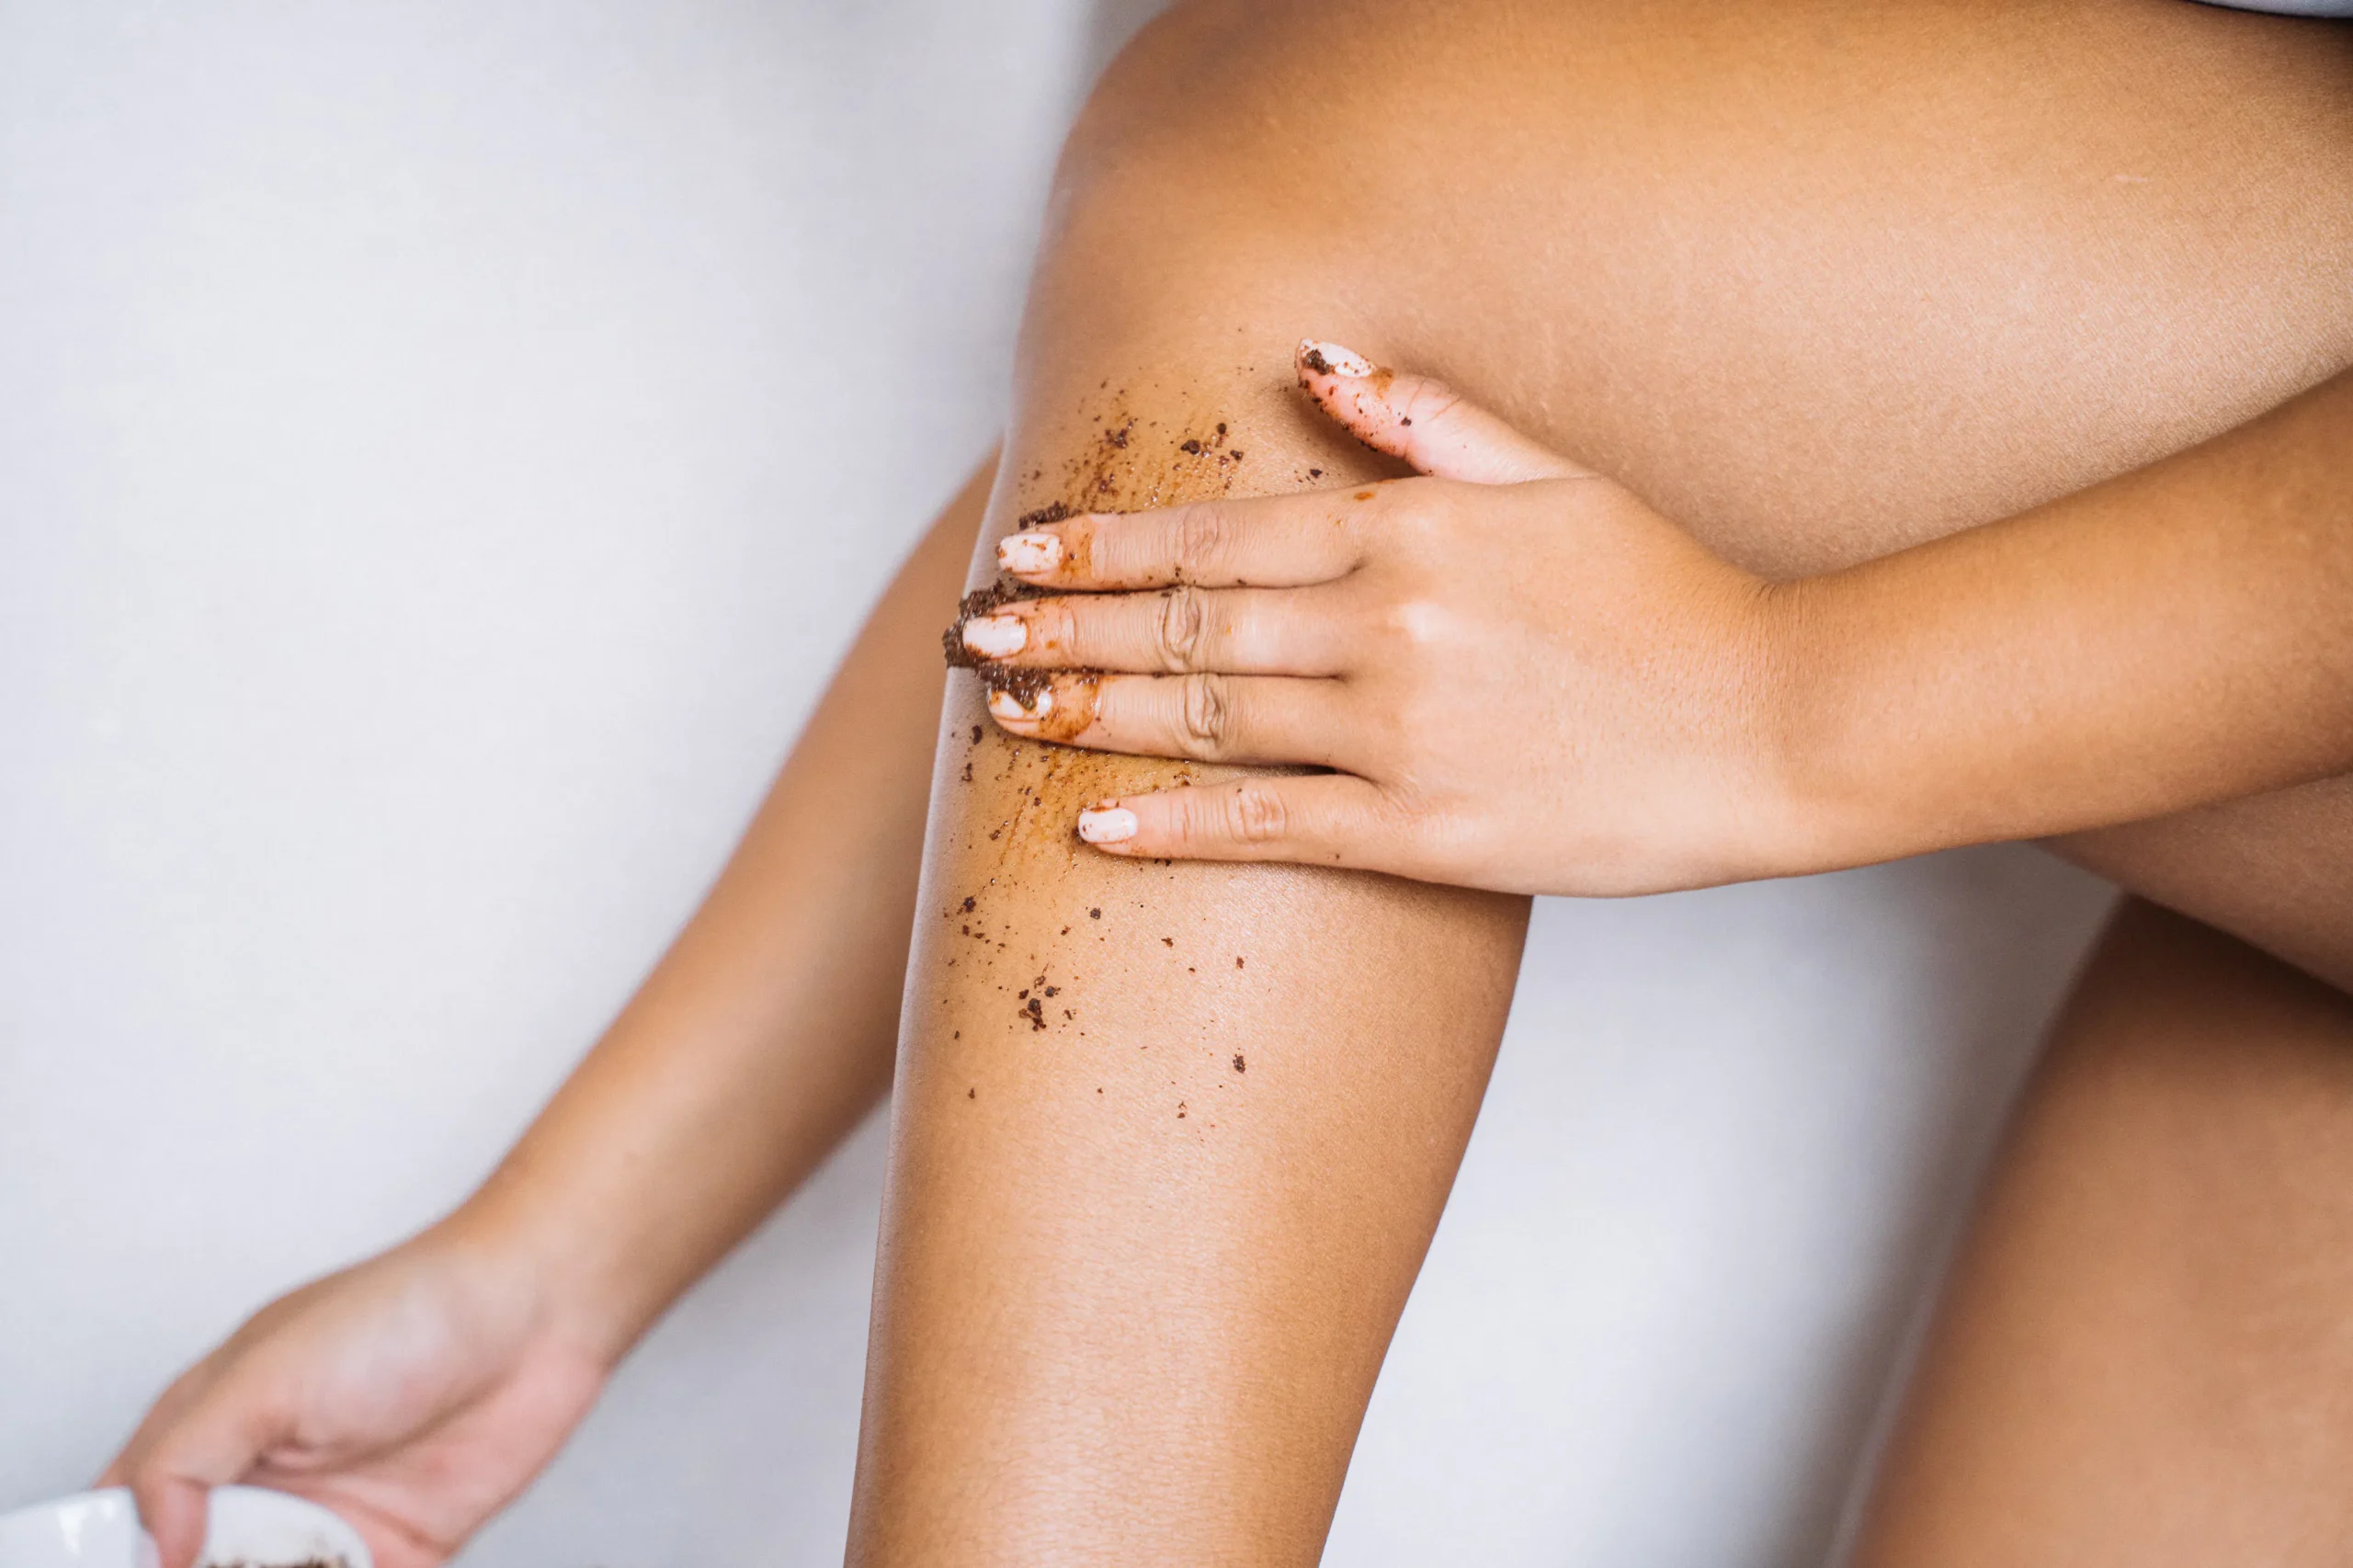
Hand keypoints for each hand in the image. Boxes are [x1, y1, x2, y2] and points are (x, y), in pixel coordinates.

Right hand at [101, 1221, 608, 1567]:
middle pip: (198, 1567)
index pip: (130, 1513)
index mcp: (213, 1428)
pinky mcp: (402, 1552)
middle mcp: (266, 1481)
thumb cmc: (409, 1307)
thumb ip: (188, 1455)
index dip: (126, 1552)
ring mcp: (332, 1521)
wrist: (539, 1312)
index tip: (146, 1566)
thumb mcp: (267, 1371)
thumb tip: (155, 1543)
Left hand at [958, 340, 1802, 895]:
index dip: (1103, 546)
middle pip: (1182, 629)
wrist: (1775, 723)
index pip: (1213, 538)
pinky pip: (1271, 826)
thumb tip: (1317, 362)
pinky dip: (1177, 823)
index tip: (1020, 553)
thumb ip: (1426, 421)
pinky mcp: (1427, 832)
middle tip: (971, 640)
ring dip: (1091, 716)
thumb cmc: (1669, 596)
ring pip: (1205, 720)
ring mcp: (1400, 733)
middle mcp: (1384, 626)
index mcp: (1408, 533)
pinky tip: (1098, 823)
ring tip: (1007, 713)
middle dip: (1061, 630)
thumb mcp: (1556, 475)